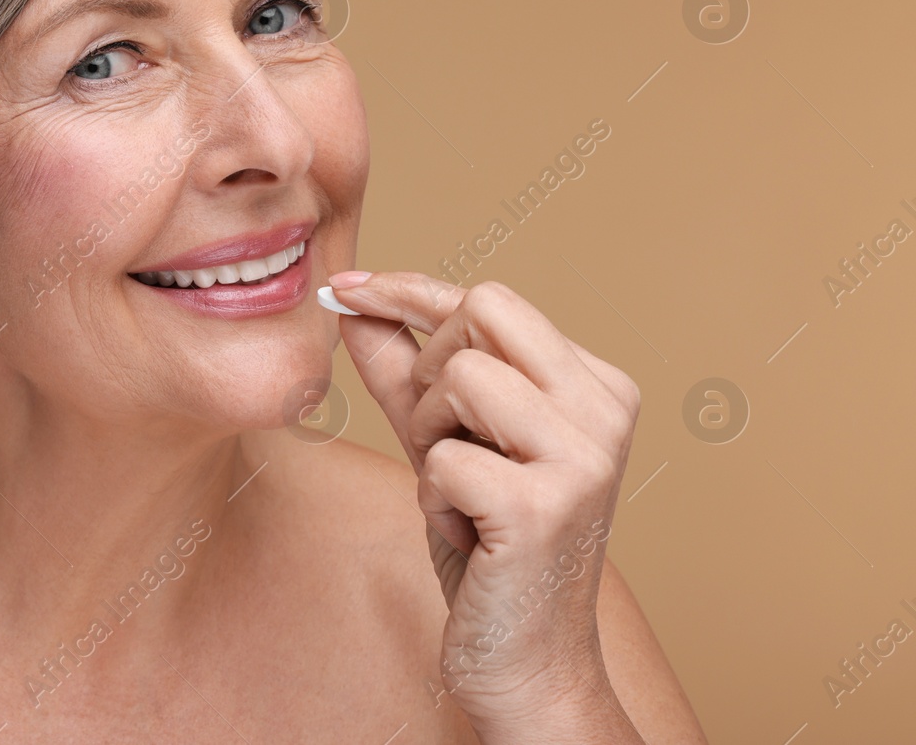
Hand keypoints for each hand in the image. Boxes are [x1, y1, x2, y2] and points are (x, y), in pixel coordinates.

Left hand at [328, 271, 641, 733]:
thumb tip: (351, 304)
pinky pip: (440, 457)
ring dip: (429, 437)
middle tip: (443, 442)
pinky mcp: (544, 506)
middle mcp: (605, 409)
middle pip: (478, 315)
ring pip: (457, 378)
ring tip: (460, 489)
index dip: (408, 289)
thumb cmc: (489, 549)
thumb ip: (403, 372)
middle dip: (428, 372)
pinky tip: (467, 533)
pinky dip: (432, 496)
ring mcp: (584, 456)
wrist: (528, 662)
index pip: (490, 300)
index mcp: (595, 385)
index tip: (345, 288)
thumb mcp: (441, 442)